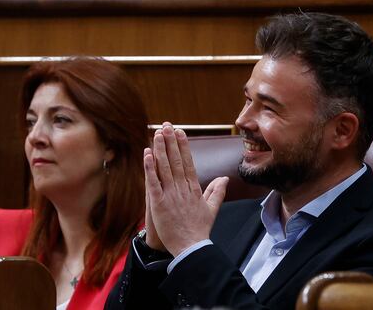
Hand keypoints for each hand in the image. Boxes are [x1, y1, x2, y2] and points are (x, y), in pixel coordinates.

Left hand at [144, 123, 228, 256]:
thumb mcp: (212, 209)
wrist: (191, 247)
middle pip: (176, 160)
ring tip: (157, 133)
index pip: (188, 162)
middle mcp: (183, 188)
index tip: (180, 132)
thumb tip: (225, 178)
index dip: (183, 146)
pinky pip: (153, 183)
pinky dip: (150, 168)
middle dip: (171, 141)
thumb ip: (217, 192)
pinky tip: (147, 155)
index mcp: (194, 189)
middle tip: (167, 125)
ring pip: (165, 168)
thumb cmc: (200, 229)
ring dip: (160, 149)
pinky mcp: (159, 203)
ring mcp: (171, 195)